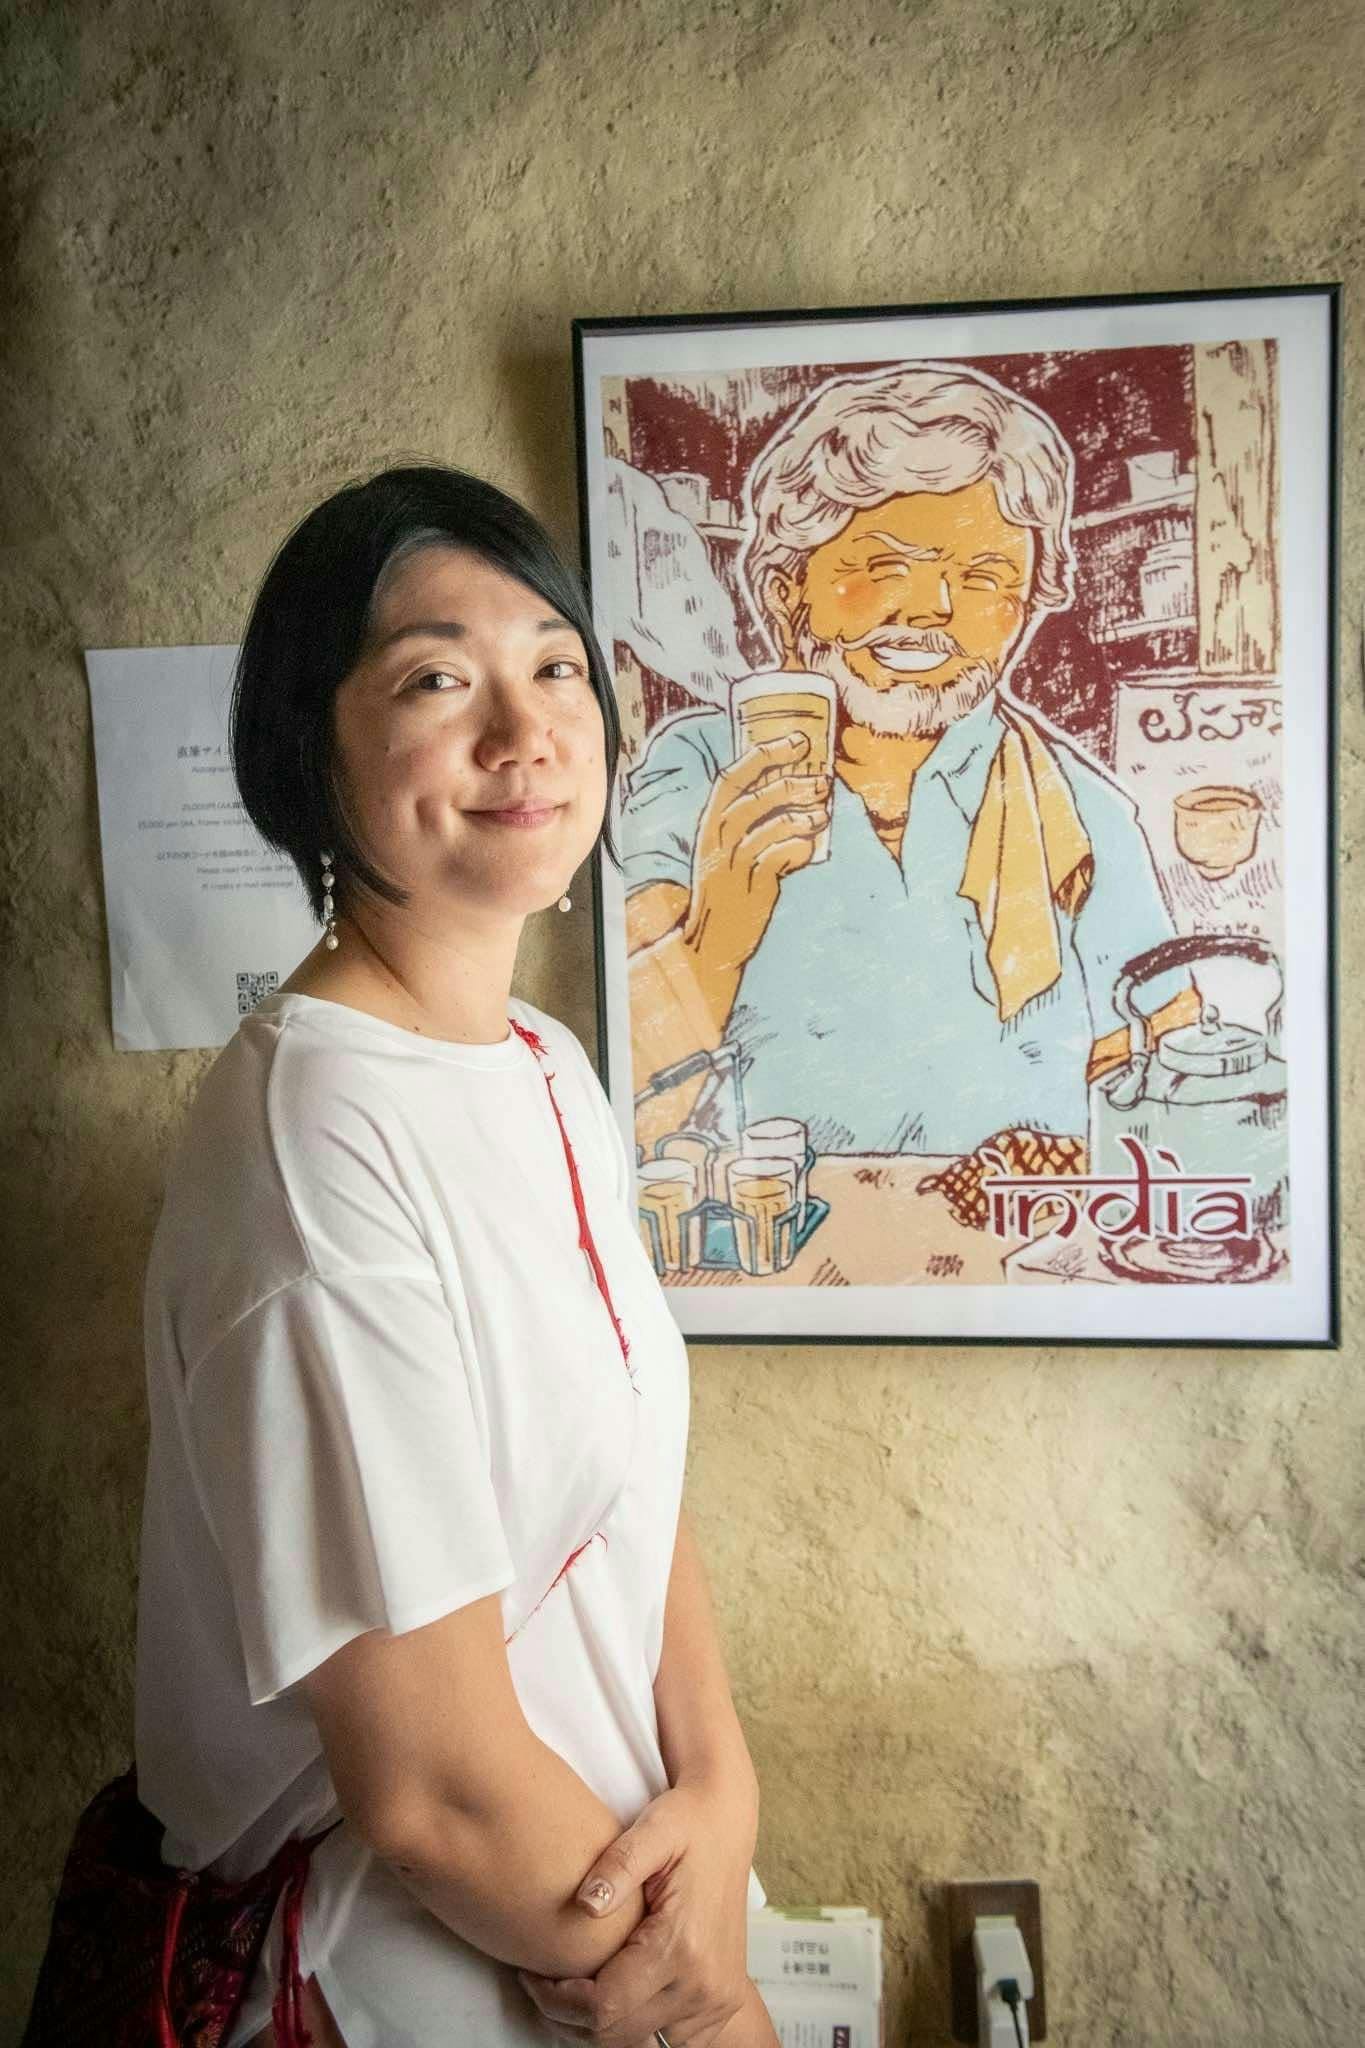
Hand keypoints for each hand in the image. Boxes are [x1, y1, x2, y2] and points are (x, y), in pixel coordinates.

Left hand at [517, 1781, 756, 2047]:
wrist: (728, 1823)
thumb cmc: (686, 1822)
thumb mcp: (652, 1829)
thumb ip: (618, 1865)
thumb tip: (584, 1904)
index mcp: (683, 1946)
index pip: (605, 2007)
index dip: (557, 2001)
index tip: (532, 1975)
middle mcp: (704, 1985)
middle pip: (618, 2036)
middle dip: (570, 2017)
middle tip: (543, 1983)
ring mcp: (716, 2001)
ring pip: (639, 2046)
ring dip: (600, 2028)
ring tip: (573, 1990)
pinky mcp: (720, 2003)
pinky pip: (667, 2042)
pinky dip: (632, 2030)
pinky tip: (610, 1996)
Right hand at [682, 729, 830, 979]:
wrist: (710, 942)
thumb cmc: (727, 892)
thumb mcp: (728, 852)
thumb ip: (752, 825)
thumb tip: (797, 793)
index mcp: (709, 824)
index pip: (732, 777)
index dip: (765, 754)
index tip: (798, 740)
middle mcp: (716, 840)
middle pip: (754, 797)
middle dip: (792, 782)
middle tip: (822, 780)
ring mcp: (732, 865)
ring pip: (769, 826)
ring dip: (802, 815)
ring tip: (823, 813)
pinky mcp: (750, 889)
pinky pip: (779, 858)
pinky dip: (799, 848)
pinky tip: (811, 848)